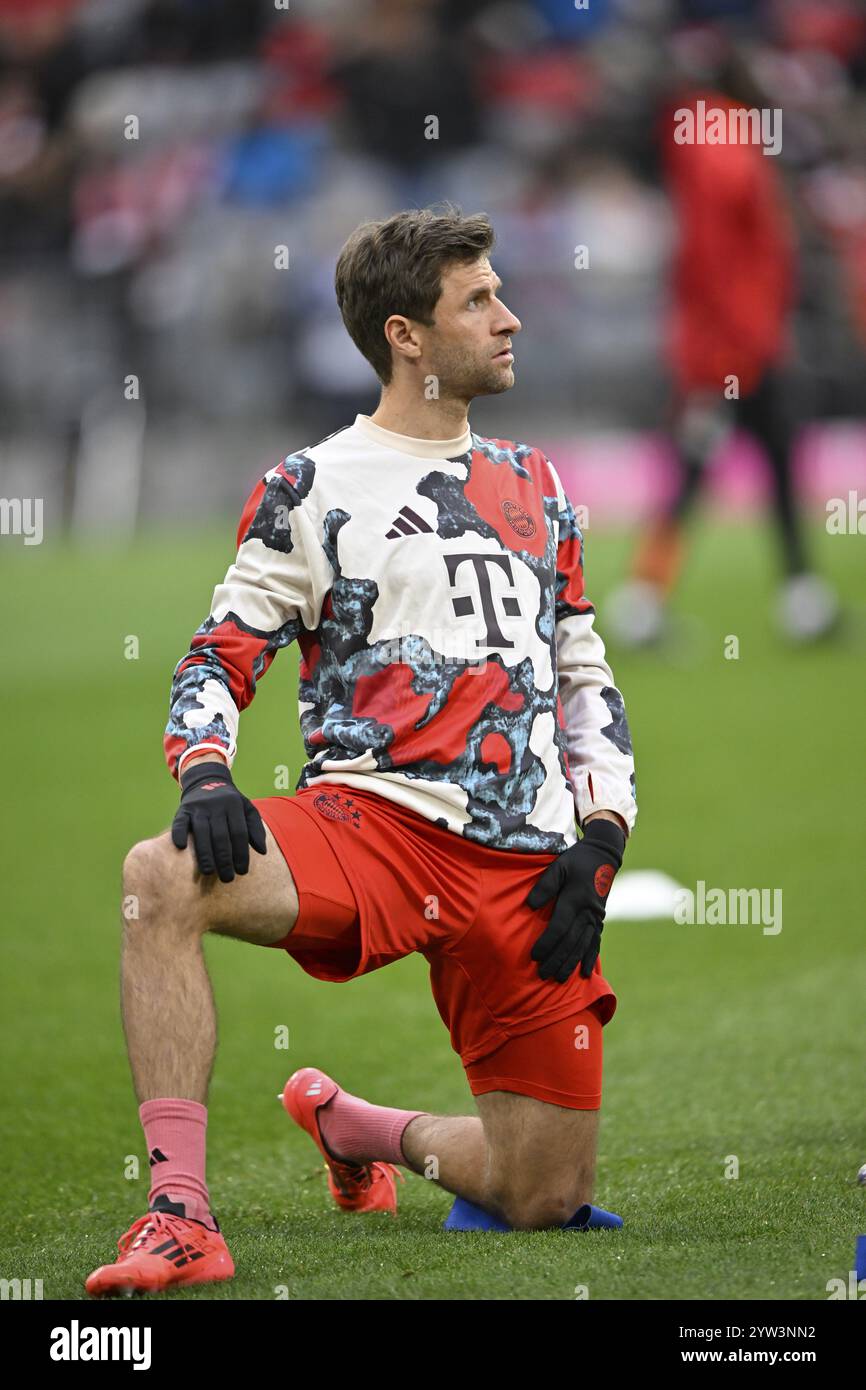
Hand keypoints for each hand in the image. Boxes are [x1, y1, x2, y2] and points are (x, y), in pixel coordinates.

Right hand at [171, 760, 266, 881]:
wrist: (207, 780)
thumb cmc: (230, 802)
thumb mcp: (247, 809)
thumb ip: (256, 829)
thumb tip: (263, 851)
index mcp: (234, 806)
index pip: (239, 833)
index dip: (241, 854)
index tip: (242, 871)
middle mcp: (216, 806)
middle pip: (221, 836)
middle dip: (224, 859)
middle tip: (227, 878)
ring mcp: (199, 807)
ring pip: (201, 832)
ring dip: (204, 854)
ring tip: (208, 872)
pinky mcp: (183, 809)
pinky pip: (180, 822)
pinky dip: (179, 833)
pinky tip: (181, 847)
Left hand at [526, 817, 624, 982]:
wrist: (604, 856)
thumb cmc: (576, 860)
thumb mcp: (558, 867)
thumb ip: (545, 886)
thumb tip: (530, 905)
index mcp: (576, 899)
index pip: (560, 927)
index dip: (547, 943)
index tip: (534, 955)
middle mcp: (588, 912)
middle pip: (571, 942)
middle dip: (556, 960)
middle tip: (542, 975)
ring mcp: (596, 918)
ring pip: (582, 946)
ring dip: (570, 964)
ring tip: (558, 979)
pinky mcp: (600, 920)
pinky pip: (595, 943)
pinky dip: (588, 959)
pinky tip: (583, 973)